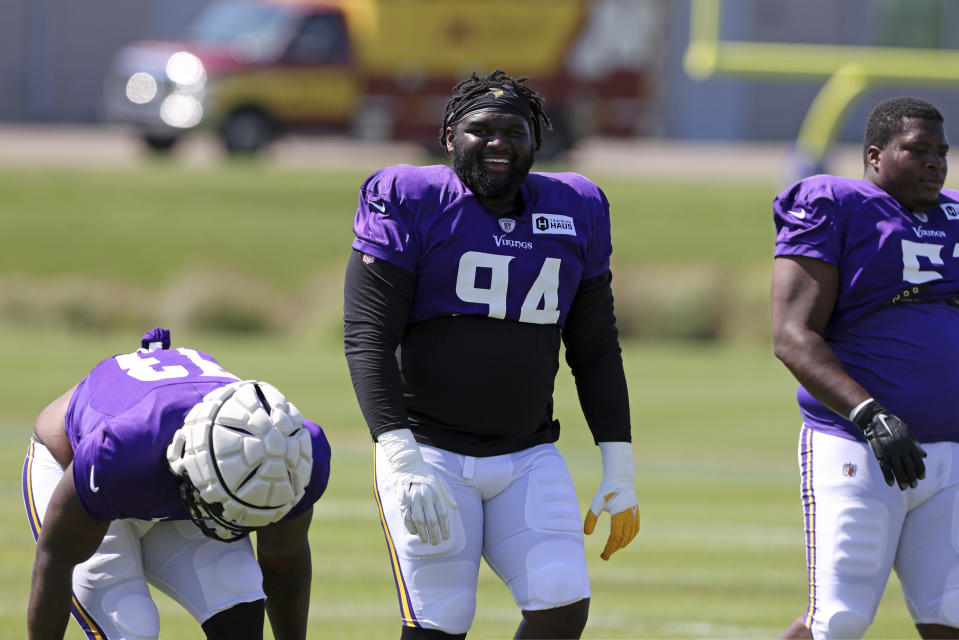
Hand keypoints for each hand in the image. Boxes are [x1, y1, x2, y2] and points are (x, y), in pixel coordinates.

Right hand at [377, 429, 456, 544]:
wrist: (407, 464)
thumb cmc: (426, 474)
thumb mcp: (440, 481)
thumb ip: (447, 495)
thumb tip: (455, 508)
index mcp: (436, 493)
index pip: (443, 514)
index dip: (445, 528)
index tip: (446, 537)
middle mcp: (425, 496)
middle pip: (431, 520)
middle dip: (435, 534)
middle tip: (436, 543)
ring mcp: (413, 499)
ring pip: (419, 521)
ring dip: (423, 533)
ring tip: (426, 541)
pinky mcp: (402, 500)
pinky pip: (406, 517)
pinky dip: (410, 527)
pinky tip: (414, 533)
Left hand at [583, 442, 639, 560]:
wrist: (621, 479)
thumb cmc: (606, 491)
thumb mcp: (596, 504)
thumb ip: (591, 519)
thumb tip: (587, 534)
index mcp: (619, 516)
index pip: (615, 538)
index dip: (609, 549)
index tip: (603, 556)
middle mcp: (629, 517)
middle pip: (623, 539)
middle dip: (614, 549)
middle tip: (605, 555)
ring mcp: (634, 516)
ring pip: (630, 536)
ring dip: (622, 544)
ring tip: (613, 549)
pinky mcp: (636, 513)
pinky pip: (635, 530)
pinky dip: (630, 537)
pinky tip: (623, 540)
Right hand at [851, 399, 926, 489]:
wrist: (873, 419)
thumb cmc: (891, 425)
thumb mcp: (907, 432)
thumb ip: (915, 444)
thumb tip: (924, 456)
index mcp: (909, 444)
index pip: (918, 461)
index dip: (920, 471)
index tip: (920, 477)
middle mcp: (901, 449)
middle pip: (909, 468)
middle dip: (912, 478)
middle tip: (913, 486)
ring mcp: (890, 452)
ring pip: (898, 470)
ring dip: (902, 480)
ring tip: (903, 488)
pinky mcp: (879, 453)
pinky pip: (885, 468)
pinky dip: (888, 477)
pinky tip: (891, 483)